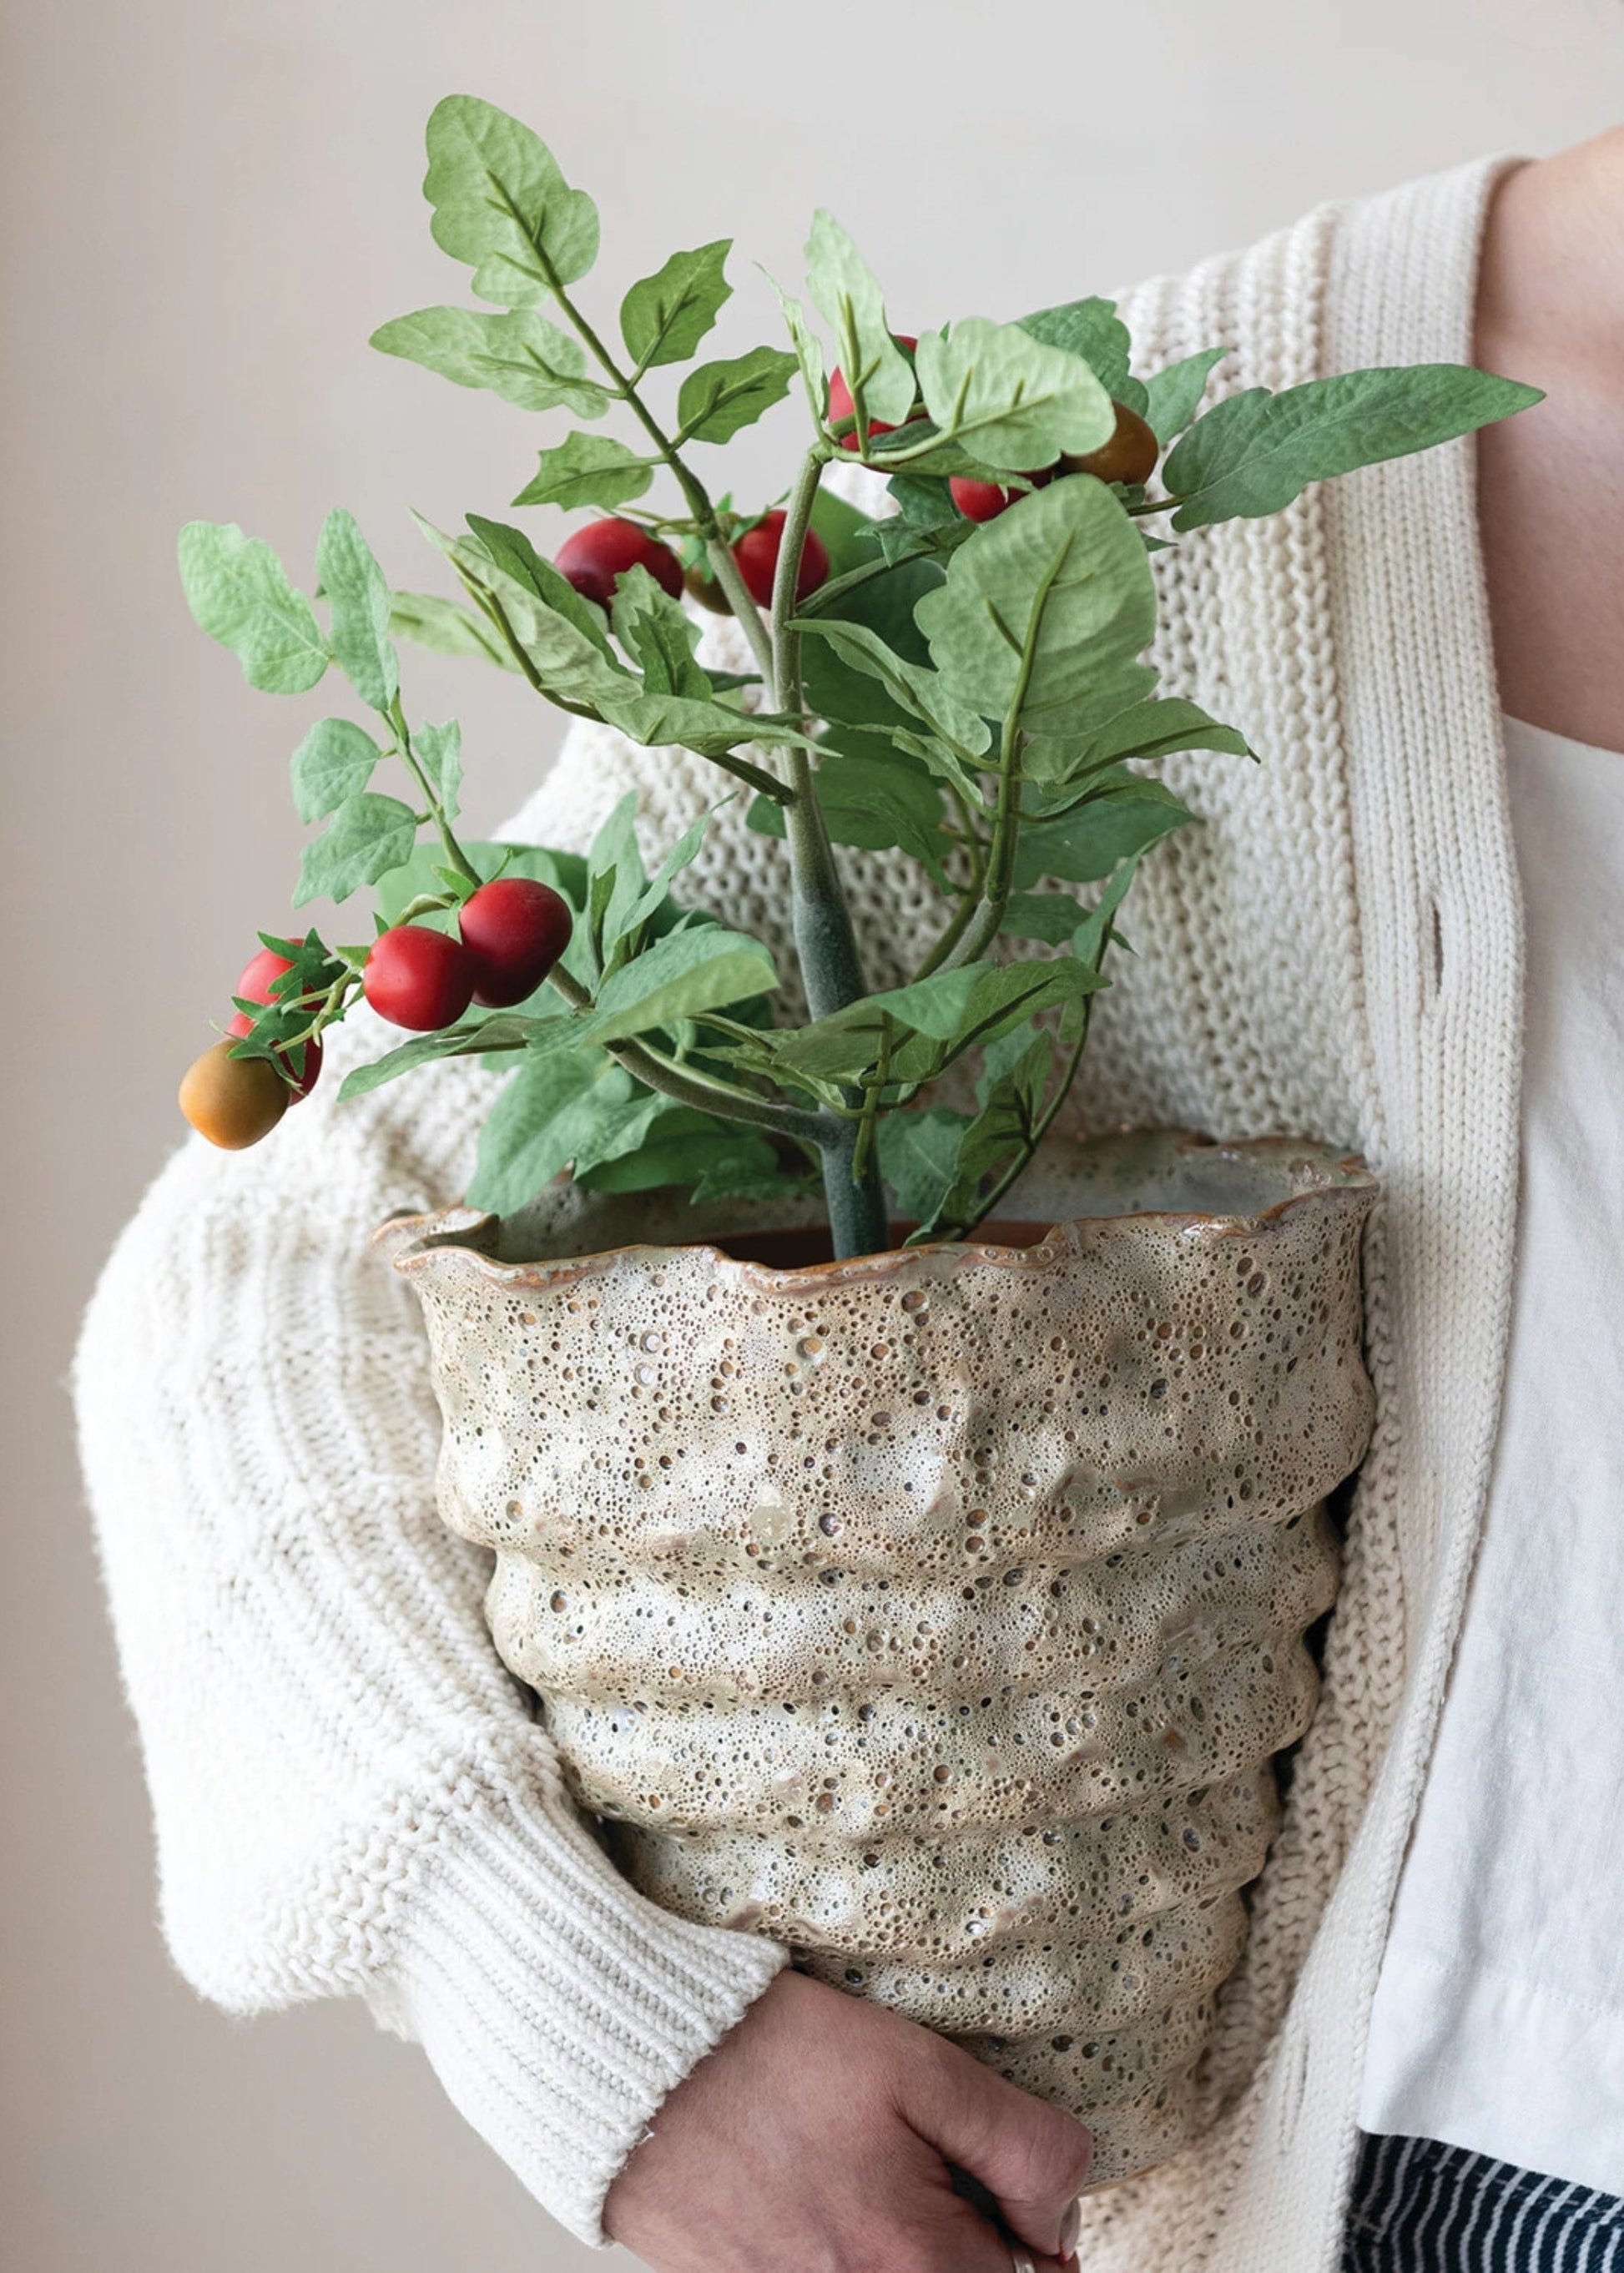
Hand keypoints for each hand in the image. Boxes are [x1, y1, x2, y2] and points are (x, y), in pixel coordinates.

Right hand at [603, 1968, 1090, 2272]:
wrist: (636, 2064)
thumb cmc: (774, 2054)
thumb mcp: (921, 2068)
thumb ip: (1023, 2149)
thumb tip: (1062, 2221)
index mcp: (914, 2267)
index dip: (1032, 2221)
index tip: (992, 2170)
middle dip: (966, 2237)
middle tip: (924, 2161)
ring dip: (902, 2240)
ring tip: (859, 2169)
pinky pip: (829, 2271)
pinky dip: (839, 2245)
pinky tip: (811, 2185)